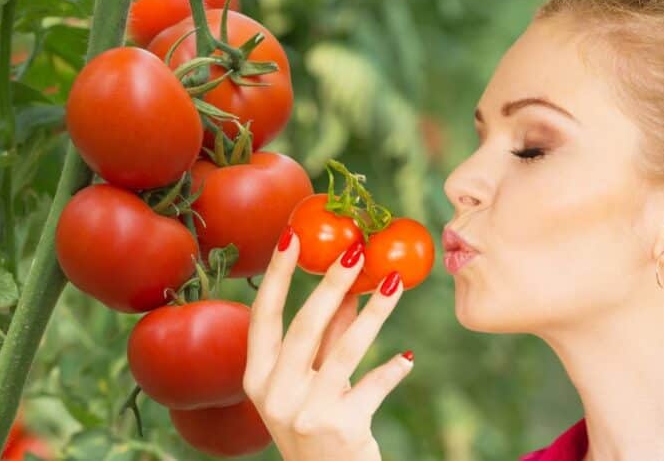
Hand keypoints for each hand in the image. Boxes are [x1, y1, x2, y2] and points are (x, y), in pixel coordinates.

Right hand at [243, 227, 413, 460]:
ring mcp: (305, 412)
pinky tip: (407, 359)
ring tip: (395, 282)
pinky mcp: (341, 428)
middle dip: (332, 283)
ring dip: (373, 312)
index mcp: (257, 378)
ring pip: (344, 350)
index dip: (278, 275)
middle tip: (356, 250)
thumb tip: (350, 283)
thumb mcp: (311, 380)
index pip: (263, 316)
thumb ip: (327, 335)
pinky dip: (391, 371)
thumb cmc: (318, 422)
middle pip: (304, 326)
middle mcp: (274, 394)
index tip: (292, 236)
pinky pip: (372, 387)